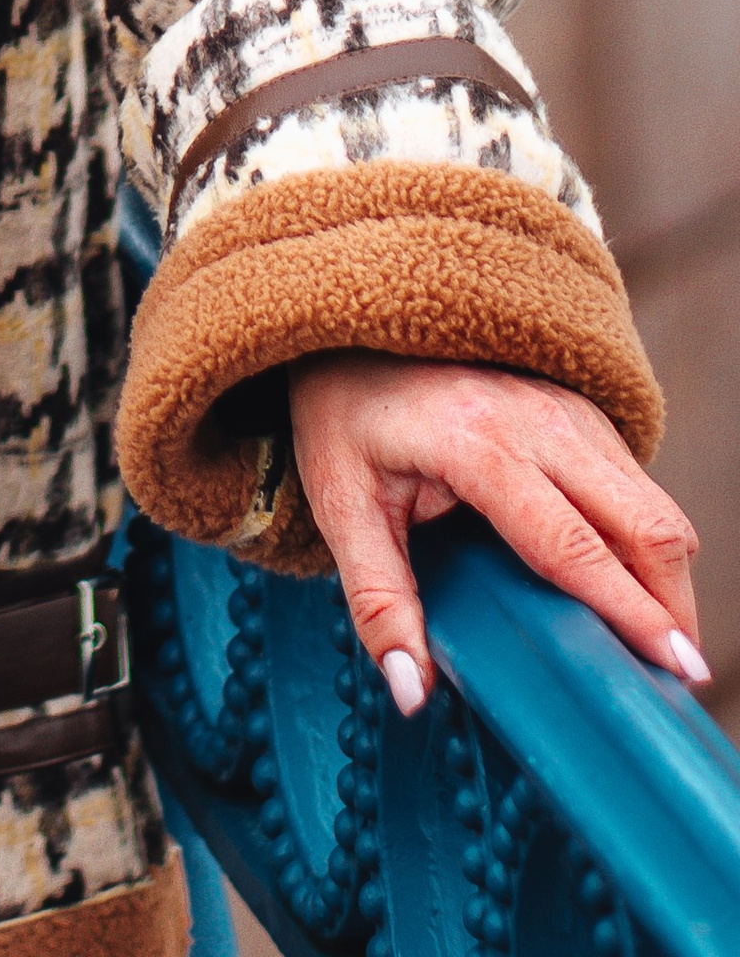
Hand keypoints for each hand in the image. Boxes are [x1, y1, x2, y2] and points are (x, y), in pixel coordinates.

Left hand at [291, 352, 707, 711]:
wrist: (351, 321)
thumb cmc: (344, 411)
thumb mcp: (340, 505)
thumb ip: (378, 602)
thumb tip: (410, 695)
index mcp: (478, 445)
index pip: (574, 545)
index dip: (633, 612)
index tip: (678, 670)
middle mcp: (539, 419)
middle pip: (645, 524)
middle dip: (672, 608)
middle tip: (673, 680)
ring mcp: (568, 406)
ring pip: (654, 505)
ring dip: (666, 578)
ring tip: (653, 645)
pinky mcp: (581, 407)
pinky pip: (637, 484)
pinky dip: (647, 542)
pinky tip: (624, 584)